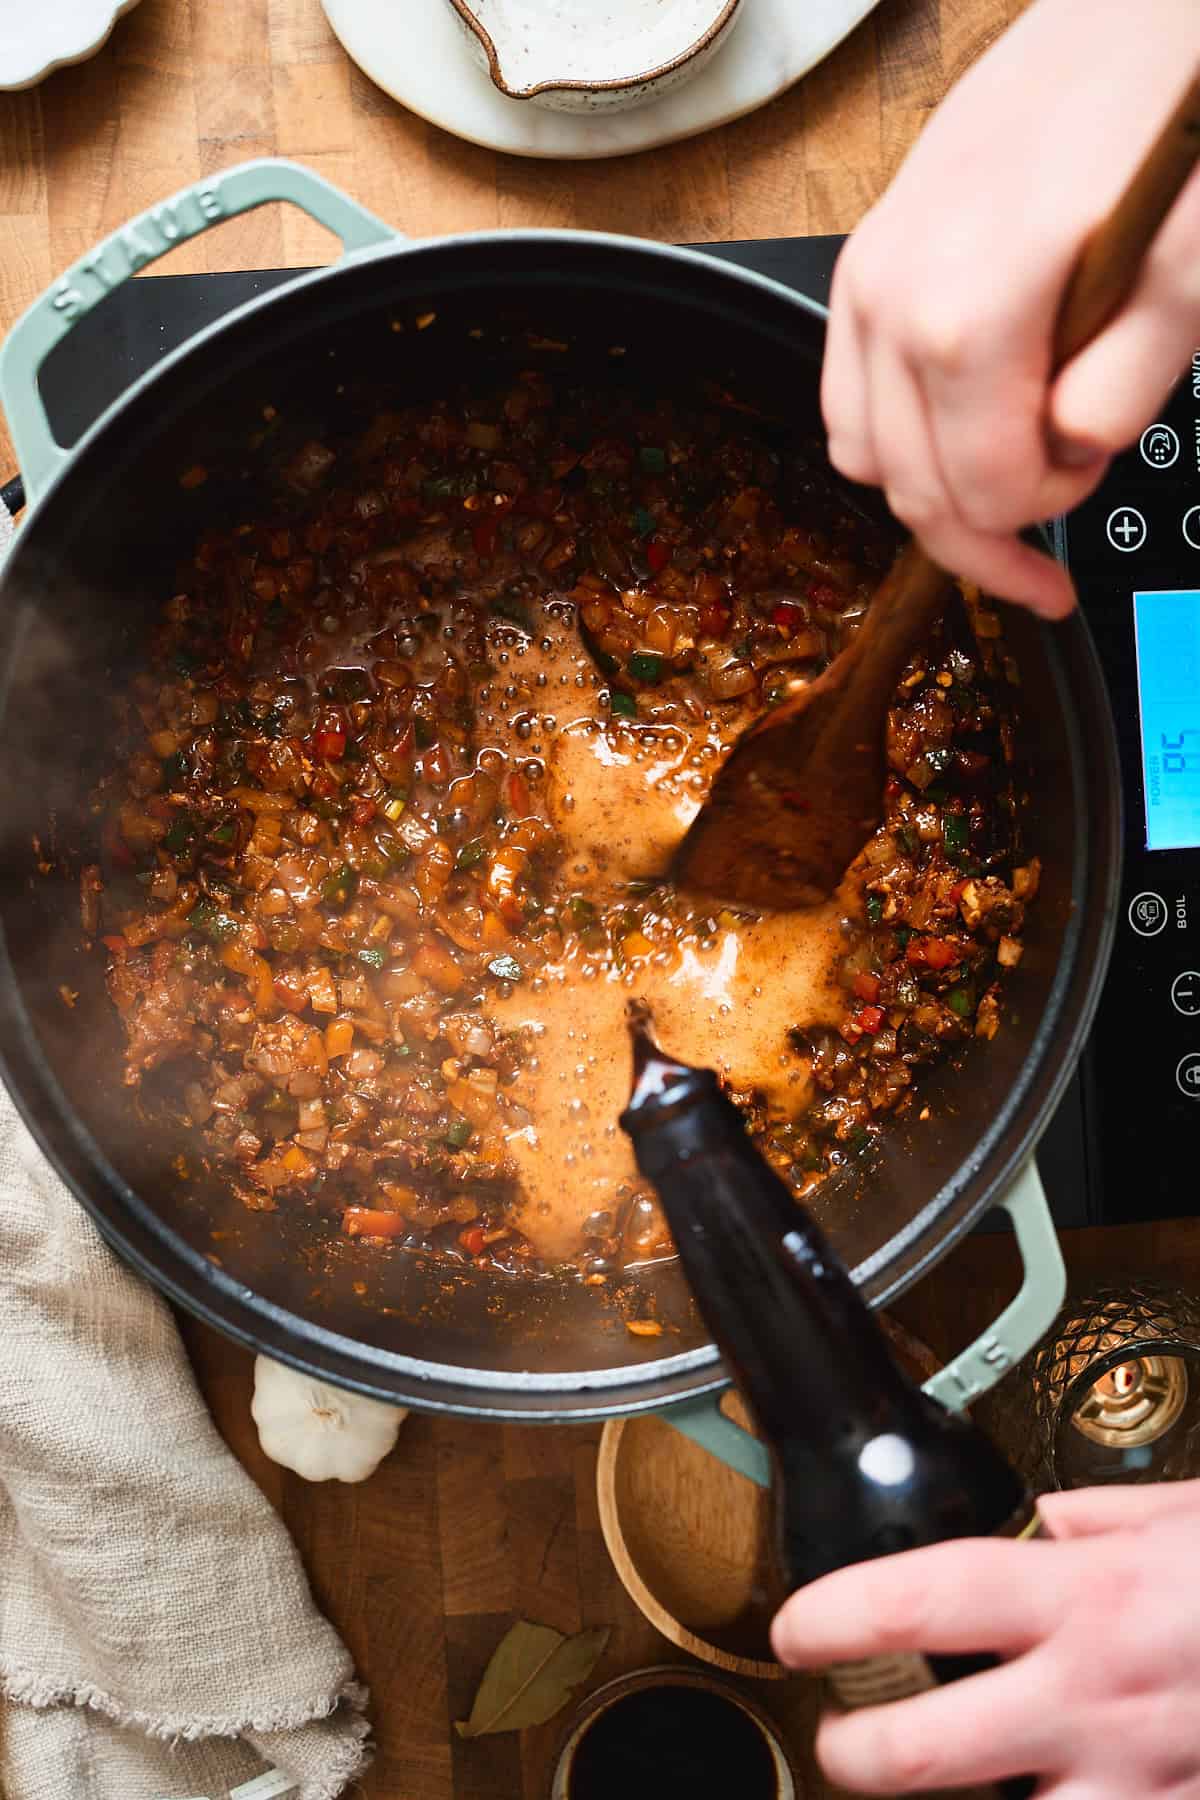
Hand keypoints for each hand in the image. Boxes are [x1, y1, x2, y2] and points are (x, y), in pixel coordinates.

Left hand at [771, 1480, 1199, 1795]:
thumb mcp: (1192, 1512)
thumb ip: (1107, 1517)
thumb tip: (1049, 1523)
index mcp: (1089, 1596)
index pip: (921, 1601)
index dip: (836, 1618)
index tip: (793, 1631)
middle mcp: (1099, 1696)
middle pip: (928, 1752)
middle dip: (859, 1756)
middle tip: (841, 1743)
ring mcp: (1147, 1778)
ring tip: (948, 1793)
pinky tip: (1066, 1798)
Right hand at [822, 0, 1199, 617]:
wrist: (1133, 10)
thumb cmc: (1168, 126)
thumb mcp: (1186, 279)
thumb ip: (1120, 396)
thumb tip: (1068, 454)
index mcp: (966, 322)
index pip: (977, 496)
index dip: (1039, 520)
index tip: (1086, 489)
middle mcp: (894, 304)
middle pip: (910, 491)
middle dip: (987, 525)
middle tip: (1047, 536)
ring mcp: (868, 277)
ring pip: (864, 455)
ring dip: (933, 483)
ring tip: (1004, 459)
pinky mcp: (864, 256)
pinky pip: (846, 393)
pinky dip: (895, 430)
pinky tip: (955, 414)